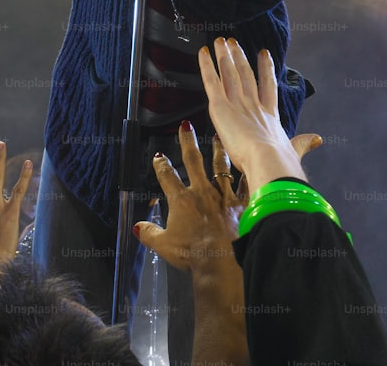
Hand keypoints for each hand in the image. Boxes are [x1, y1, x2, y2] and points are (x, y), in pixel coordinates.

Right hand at [134, 124, 244, 272]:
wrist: (222, 260)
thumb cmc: (192, 253)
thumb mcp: (164, 245)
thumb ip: (149, 233)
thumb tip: (136, 227)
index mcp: (181, 200)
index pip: (167, 176)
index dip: (161, 165)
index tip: (158, 155)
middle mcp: (202, 191)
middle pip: (193, 161)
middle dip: (187, 142)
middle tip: (185, 125)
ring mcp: (224, 194)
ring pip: (220, 166)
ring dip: (218, 150)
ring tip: (218, 136)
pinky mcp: (241, 202)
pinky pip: (244, 183)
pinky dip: (246, 174)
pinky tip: (249, 163)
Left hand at [198, 38, 304, 191]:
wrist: (269, 162)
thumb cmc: (281, 162)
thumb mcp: (294, 150)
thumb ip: (303, 143)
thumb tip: (317, 140)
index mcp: (270, 115)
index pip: (267, 86)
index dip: (266, 69)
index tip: (264, 54)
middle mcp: (253, 105)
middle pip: (245, 75)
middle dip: (240, 58)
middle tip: (234, 42)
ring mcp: (237, 103)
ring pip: (229, 73)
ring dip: (224, 56)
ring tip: (221, 42)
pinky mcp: (220, 107)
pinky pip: (211, 82)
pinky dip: (207, 66)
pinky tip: (203, 53)